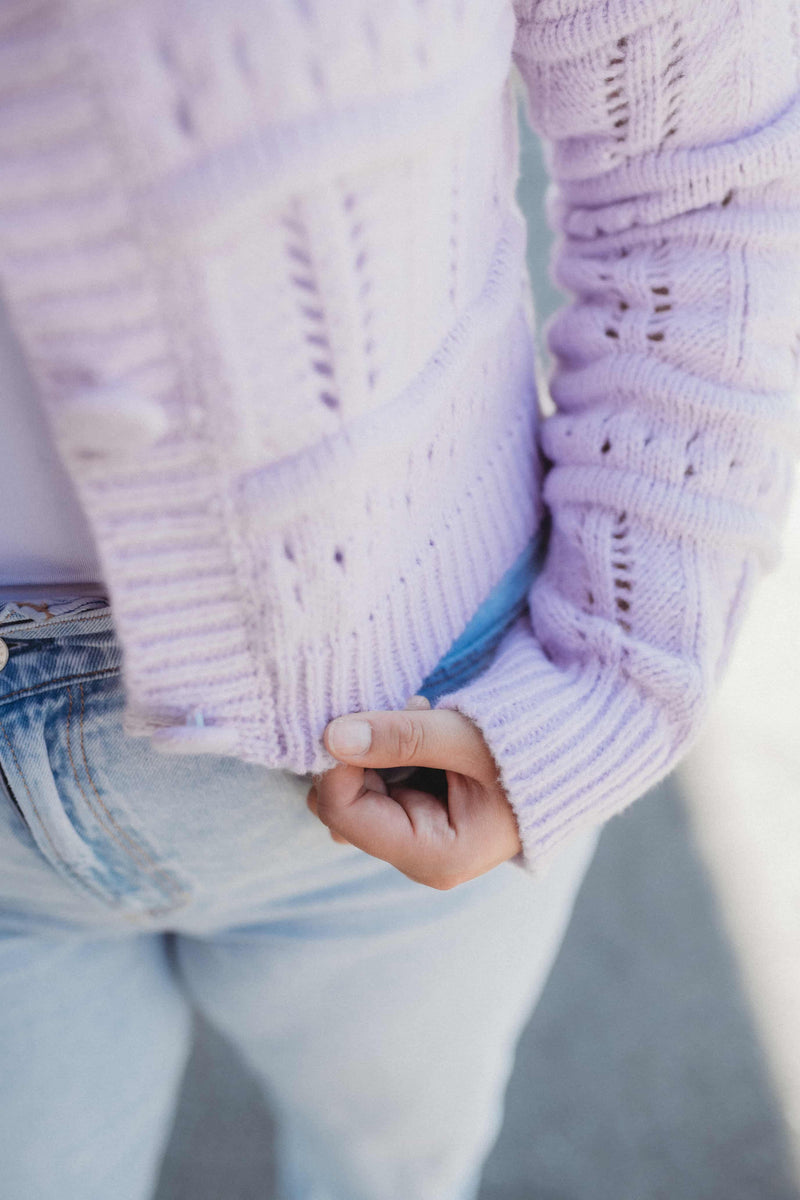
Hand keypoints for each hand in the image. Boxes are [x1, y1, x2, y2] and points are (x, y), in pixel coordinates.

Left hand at [306, 696, 522, 888]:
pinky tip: (422, 727)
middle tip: (406, 712)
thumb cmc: (528, 753)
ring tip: (422, 715)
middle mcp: (418, 858)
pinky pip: (375, 785)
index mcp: (434, 856)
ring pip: (354, 794)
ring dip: (372, 750)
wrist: (573, 757)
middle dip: (358, 756)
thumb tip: (331, 737)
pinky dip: (386, 752)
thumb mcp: (465, 738)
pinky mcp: (418, 817)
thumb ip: (401, 737)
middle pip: (342, 807)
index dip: (337, 764)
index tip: (356, 716)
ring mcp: (417, 839)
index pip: (345, 813)